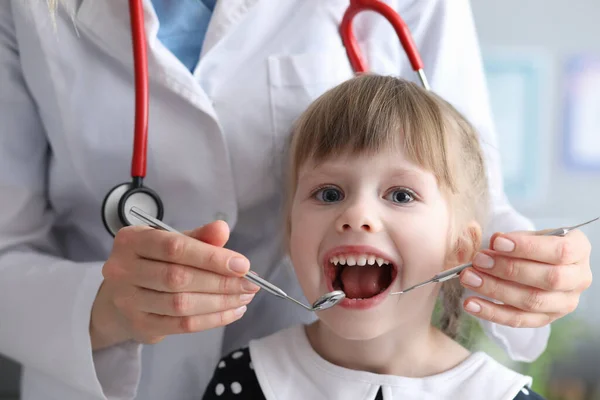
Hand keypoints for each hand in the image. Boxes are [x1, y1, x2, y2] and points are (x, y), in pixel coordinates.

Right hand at [90, 221, 259, 349]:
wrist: (121, 296)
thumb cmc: (153, 262)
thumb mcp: (171, 242)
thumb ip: (198, 236)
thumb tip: (222, 229)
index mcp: (132, 240)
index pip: (175, 247)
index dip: (211, 257)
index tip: (242, 264)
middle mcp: (122, 269)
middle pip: (179, 278)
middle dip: (221, 282)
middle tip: (250, 284)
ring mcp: (128, 301)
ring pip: (181, 304)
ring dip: (220, 302)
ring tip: (244, 297)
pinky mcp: (139, 325)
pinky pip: (182, 325)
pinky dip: (212, 319)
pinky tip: (232, 311)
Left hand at [459, 229, 591, 327]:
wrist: (542, 263)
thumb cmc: (535, 245)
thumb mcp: (529, 235)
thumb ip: (514, 237)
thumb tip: (497, 241)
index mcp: (579, 251)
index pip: (560, 251)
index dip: (527, 248)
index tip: (497, 243)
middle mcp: (578, 279)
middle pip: (548, 279)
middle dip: (508, 269)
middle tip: (478, 260)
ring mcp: (565, 303)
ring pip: (532, 301)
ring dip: (495, 290)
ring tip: (469, 278)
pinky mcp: (546, 319)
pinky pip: (518, 320)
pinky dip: (491, 312)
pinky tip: (470, 304)